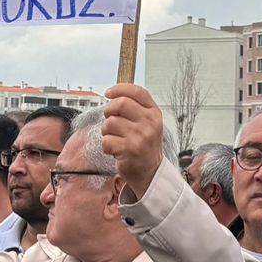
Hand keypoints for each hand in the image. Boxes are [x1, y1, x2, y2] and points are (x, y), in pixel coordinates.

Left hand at [102, 83, 165, 201]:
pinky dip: (106, 146)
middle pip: (120, 103)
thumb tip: (113, 93)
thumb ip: (135, 108)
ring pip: (110, 123)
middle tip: (110, 119)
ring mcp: (140, 136)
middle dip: (109, 111)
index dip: (120, 89)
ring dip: (107, 132)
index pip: (137, 92)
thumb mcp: (147, 123)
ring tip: (116, 139)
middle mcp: (150, 123)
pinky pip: (106, 140)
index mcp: (154, 113)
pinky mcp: (130, 150)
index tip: (108, 93)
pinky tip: (116, 150)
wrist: (150, 172)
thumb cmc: (144, 145)